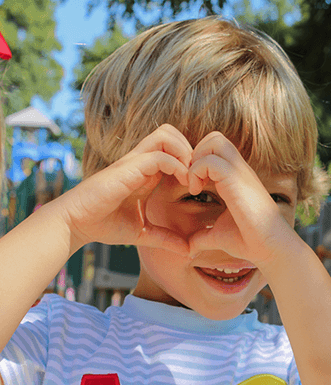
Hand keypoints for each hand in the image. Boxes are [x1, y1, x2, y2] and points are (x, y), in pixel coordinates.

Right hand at [54, 124, 192, 254]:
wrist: (76, 224)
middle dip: (191, 149)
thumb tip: (187, 251)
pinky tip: (183, 183)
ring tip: (191, 178)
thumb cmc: (104, 225)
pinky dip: (176, 165)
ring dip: (185, 152)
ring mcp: (134, 162)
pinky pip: (159, 155)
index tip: (200, 185)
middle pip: (171, 133)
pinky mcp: (128, 168)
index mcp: (146, 173)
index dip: (191, 162)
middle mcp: (141, 162)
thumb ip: (166, 239)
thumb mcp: (143, 233)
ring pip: (166, 135)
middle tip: (198, 176)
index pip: (173, 151)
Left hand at [187, 132, 297, 268]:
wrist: (270, 248)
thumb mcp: (218, 236)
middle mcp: (238, 170)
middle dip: (195, 154)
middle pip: (215, 138)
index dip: (197, 162)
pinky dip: (196, 171)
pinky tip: (196, 191)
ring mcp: (239, 173)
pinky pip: (211, 161)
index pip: (214, 150)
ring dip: (196, 160)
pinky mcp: (237, 181)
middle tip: (190, 180)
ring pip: (214, 141)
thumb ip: (202, 238)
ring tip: (193, 185)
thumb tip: (188, 249)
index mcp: (234, 178)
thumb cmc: (248, 241)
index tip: (191, 186)